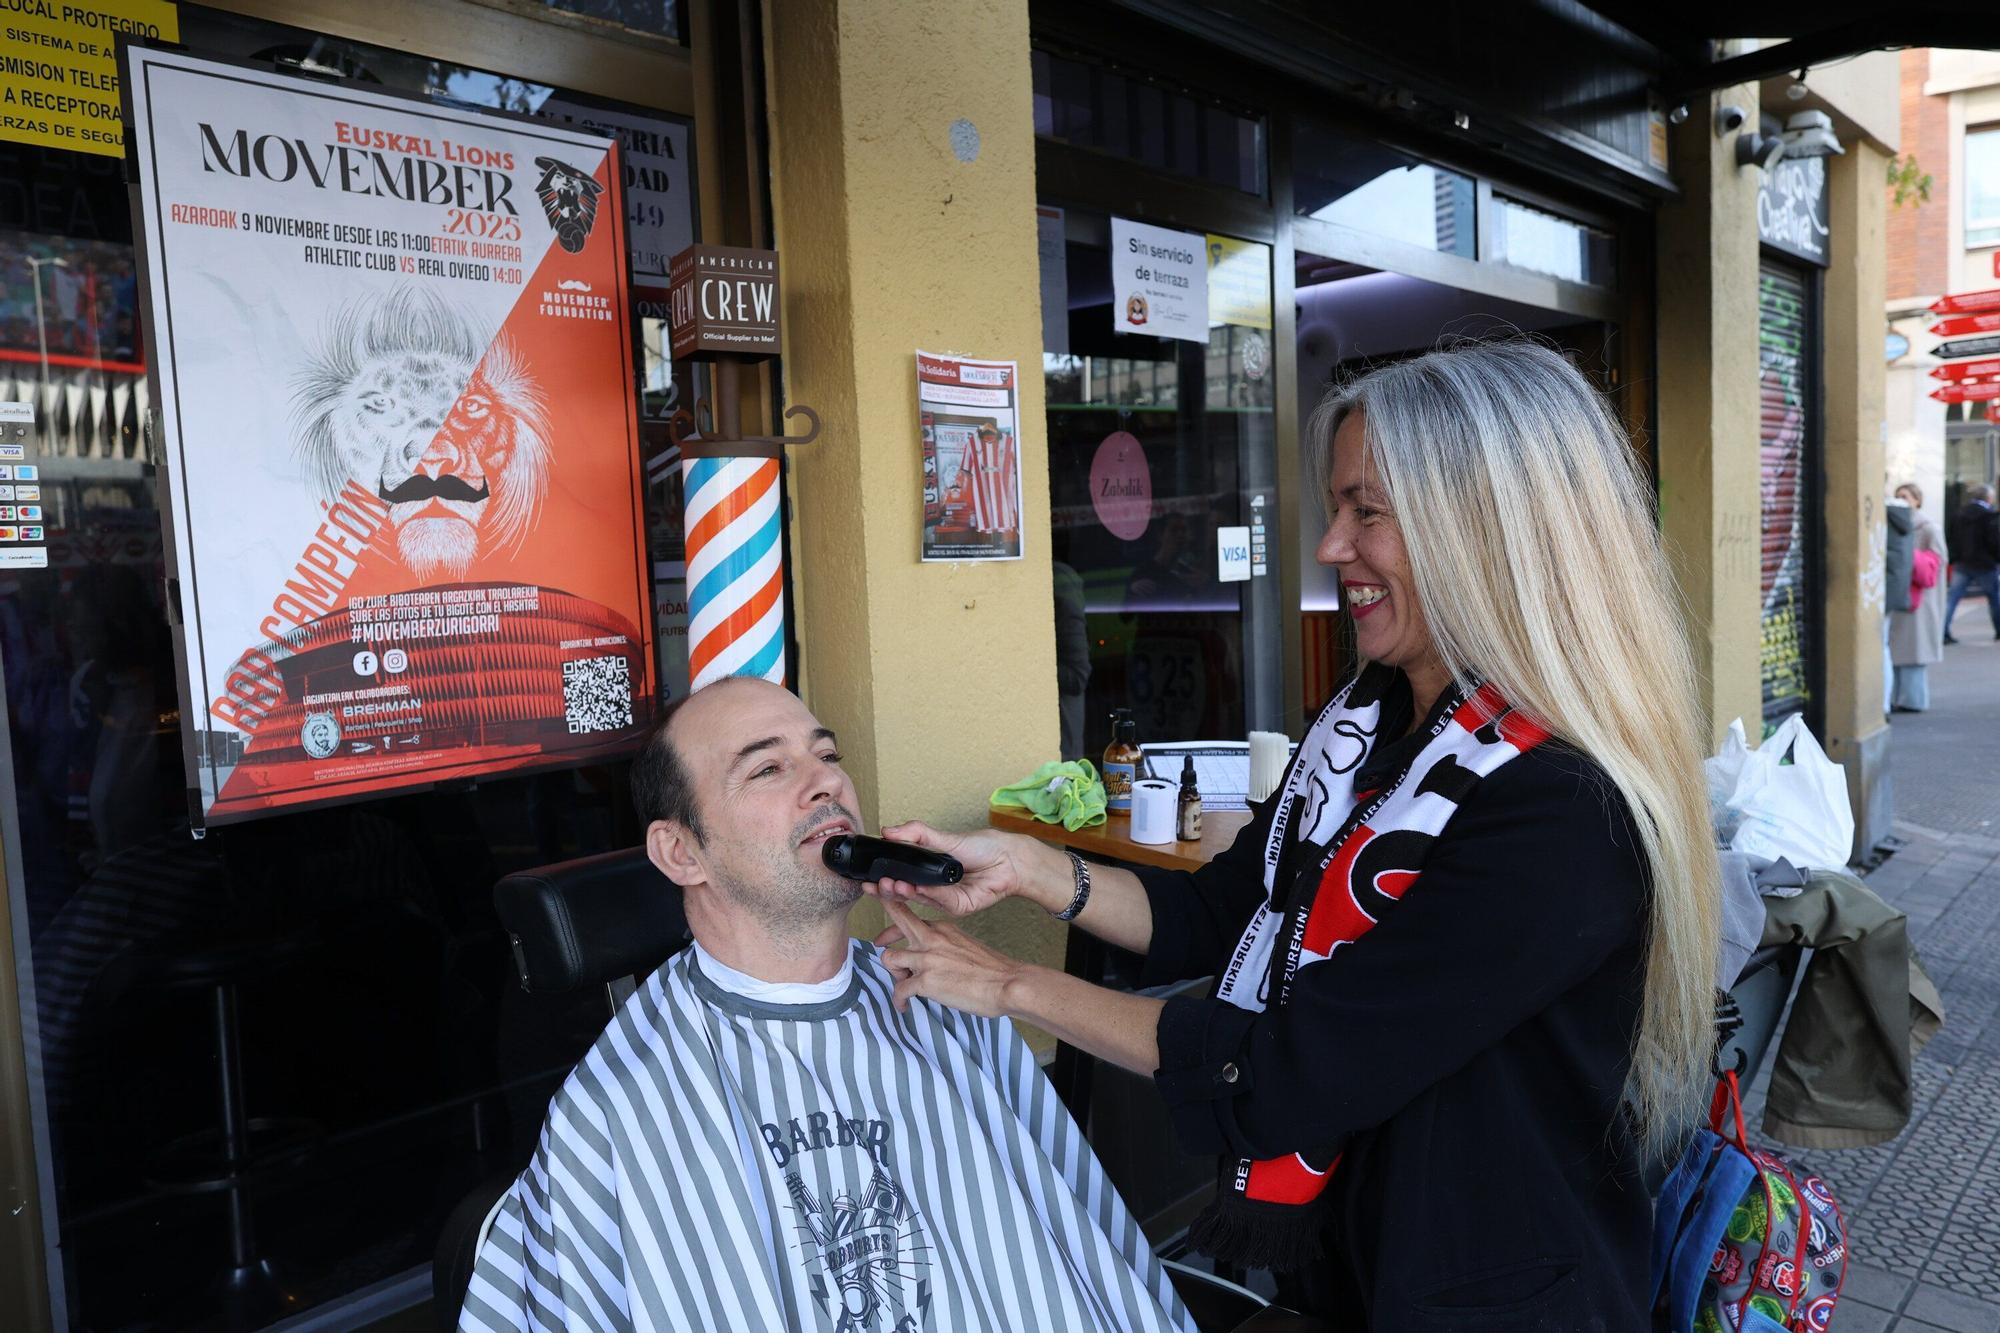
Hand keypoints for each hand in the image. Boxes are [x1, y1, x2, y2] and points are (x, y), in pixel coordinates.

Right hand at [865, 821, 1063, 917]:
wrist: (1008, 858)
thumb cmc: (981, 847)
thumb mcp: (944, 838)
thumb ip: (916, 834)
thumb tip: (888, 830)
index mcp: (927, 872)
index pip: (899, 879)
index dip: (883, 881)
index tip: (867, 879)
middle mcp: (934, 888)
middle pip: (906, 893)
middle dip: (889, 890)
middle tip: (878, 884)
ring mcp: (946, 899)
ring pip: (921, 898)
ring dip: (906, 893)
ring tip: (894, 884)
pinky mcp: (959, 907)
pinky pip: (941, 902)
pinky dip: (929, 894)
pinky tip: (918, 887)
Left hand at [874, 899, 1029, 1017]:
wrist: (1007, 983)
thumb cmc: (994, 970)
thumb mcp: (967, 945)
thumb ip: (946, 946)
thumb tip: (934, 960)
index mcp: (943, 928)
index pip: (913, 917)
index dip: (897, 924)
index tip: (889, 934)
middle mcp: (931, 938)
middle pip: (897, 922)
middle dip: (884, 931)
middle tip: (876, 942)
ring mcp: (926, 959)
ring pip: (890, 959)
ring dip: (895, 974)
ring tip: (905, 986)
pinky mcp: (925, 981)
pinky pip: (899, 990)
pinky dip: (899, 1000)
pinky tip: (905, 1007)